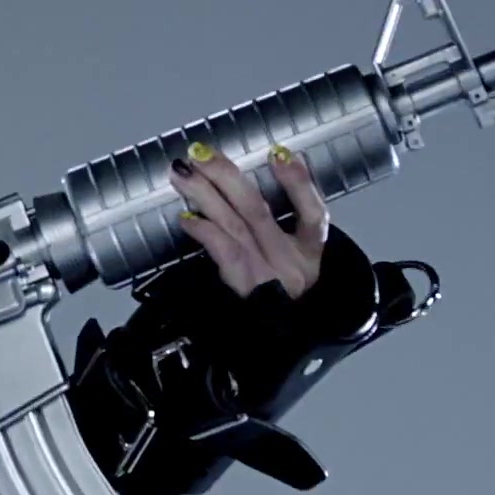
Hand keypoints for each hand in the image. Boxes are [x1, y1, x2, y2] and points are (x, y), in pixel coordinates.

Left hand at [167, 141, 328, 299]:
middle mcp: (291, 260)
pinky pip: (223, 252)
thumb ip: (275, 226)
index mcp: (309, 250)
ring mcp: (266, 274)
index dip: (299, 182)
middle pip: (258, 210)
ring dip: (204, 195)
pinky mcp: (243, 287)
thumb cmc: (280, 292)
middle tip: (200, 153)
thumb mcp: (291, 262)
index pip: (313, 212)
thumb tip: (232, 181)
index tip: (279, 153)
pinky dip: (204, 231)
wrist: (277, 341)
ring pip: (234, 225)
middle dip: (226, 176)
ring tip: (182, 173)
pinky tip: (186, 216)